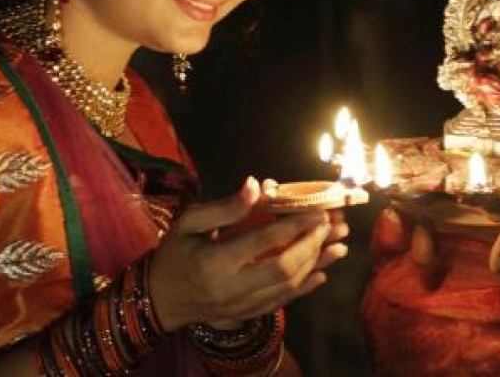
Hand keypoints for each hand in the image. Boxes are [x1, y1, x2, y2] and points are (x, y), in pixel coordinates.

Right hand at [149, 177, 348, 329]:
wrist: (160, 299)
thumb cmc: (174, 254)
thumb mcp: (189, 223)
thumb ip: (224, 207)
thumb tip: (256, 184)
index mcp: (215, 261)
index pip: (262, 241)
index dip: (293, 225)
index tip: (316, 211)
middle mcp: (232, 287)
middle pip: (282, 268)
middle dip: (311, 245)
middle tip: (332, 225)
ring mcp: (241, 305)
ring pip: (287, 287)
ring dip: (316, 265)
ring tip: (340, 246)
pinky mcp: (247, 315)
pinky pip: (282, 303)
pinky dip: (304, 288)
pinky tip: (322, 273)